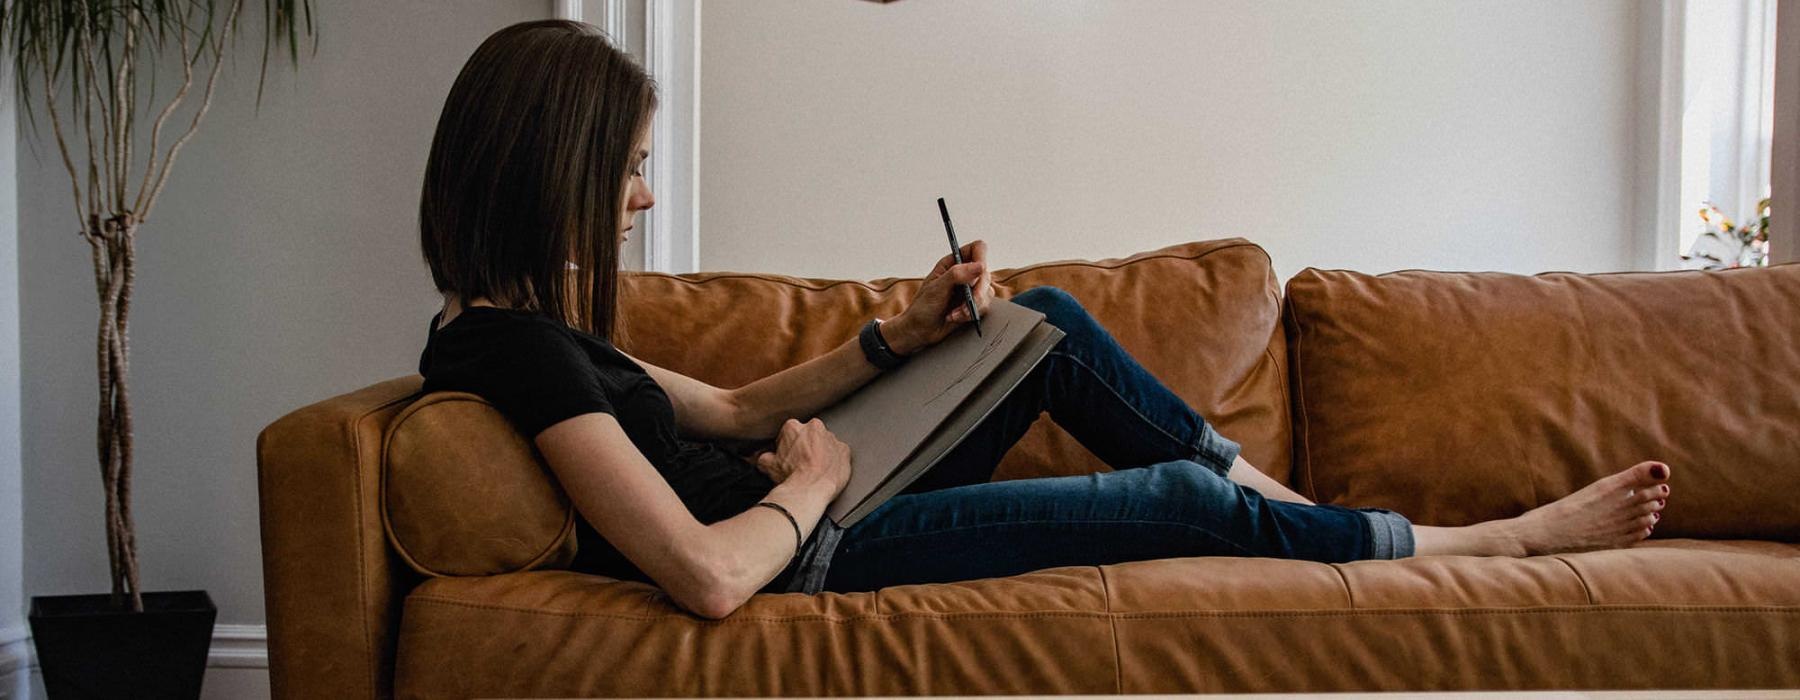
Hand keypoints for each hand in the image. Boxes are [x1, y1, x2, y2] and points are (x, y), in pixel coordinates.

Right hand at [750, 418, 850, 492]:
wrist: (810, 490)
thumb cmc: (790, 477)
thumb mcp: (768, 465)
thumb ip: (765, 456)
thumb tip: (763, 457)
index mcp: (794, 426)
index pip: (789, 433)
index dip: (787, 447)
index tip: (788, 457)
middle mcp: (814, 427)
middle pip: (809, 435)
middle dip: (806, 446)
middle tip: (801, 463)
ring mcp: (832, 438)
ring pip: (825, 442)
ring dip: (821, 452)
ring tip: (815, 469)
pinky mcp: (845, 450)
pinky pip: (839, 453)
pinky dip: (835, 460)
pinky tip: (827, 471)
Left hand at [886, 239, 993, 354]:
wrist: (920, 331)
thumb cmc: (922, 307)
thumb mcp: (936, 288)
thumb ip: (957, 275)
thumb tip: (979, 266)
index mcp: (952, 263)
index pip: (977, 249)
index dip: (981, 257)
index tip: (979, 271)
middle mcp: (964, 274)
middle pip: (985, 274)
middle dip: (977, 292)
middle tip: (968, 302)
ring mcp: (970, 290)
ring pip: (987, 292)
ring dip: (972, 306)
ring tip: (955, 313)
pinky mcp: (974, 305)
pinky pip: (984, 306)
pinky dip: (971, 314)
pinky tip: (956, 317)